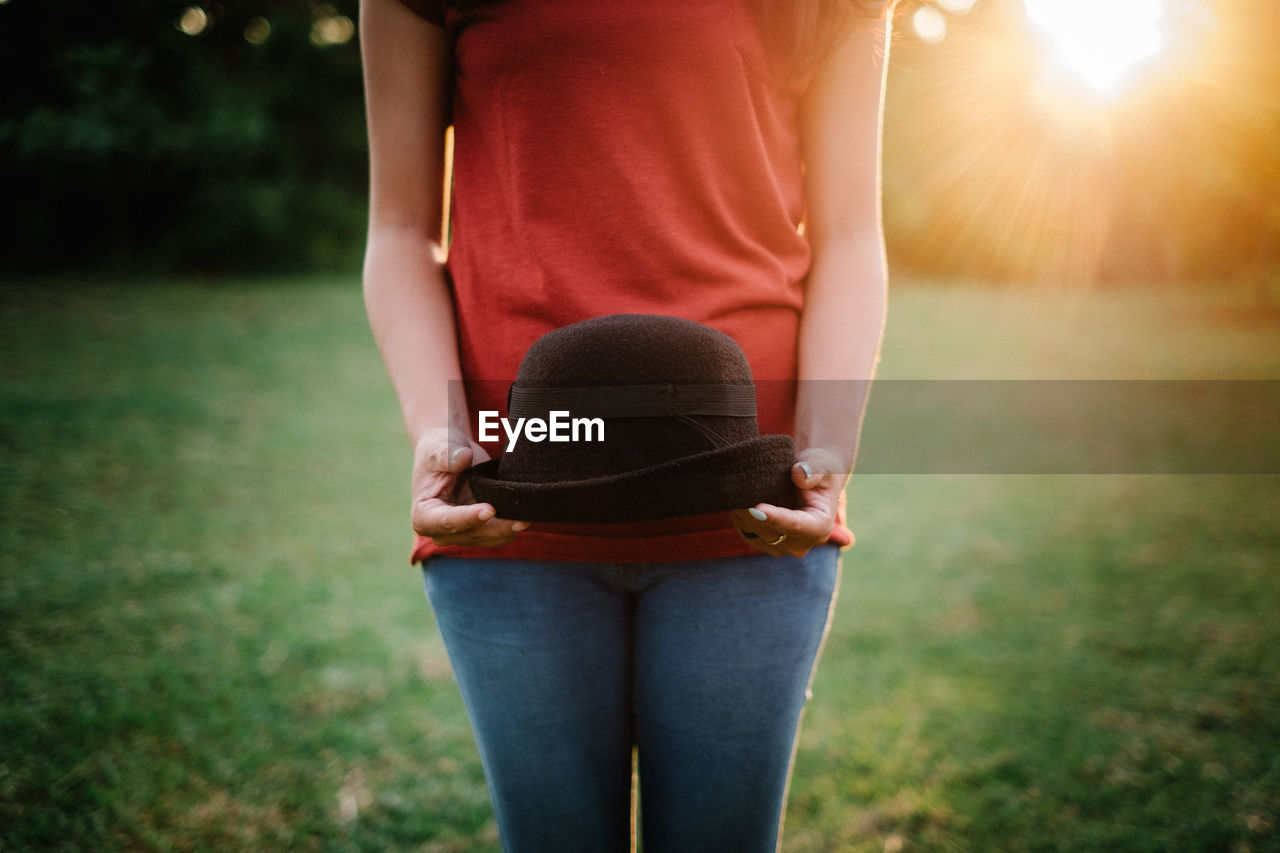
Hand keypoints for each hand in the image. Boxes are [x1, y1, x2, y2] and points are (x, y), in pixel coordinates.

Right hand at [411, 430, 528, 547]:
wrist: (451, 454)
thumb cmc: (440, 450)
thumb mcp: (438, 448)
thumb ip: (446, 454)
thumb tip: (461, 459)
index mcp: (423, 515)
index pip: (446, 522)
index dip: (468, 518)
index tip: (489, 509)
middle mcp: (441, 532)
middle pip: (471, 535)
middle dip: (495, 528)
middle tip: (520, 519)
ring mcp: (462, 534)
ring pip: (488, 538)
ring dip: (507, 530)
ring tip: (527, 518)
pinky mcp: (480, 531)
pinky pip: (498, 535)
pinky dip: (511, 527)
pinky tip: (526, 517)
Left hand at [730, 448, 849, 556]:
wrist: (809, 475)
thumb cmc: (819, 468)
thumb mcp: (822, 464)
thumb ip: (814, 470)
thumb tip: (800, 475)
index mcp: (820, 527)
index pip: (796, 526)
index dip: (777, 518)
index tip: (757, 508)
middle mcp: (801, 543)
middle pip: (772, 533)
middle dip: (752, 513)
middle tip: (738, 487)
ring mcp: (781, 546)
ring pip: (755, 533)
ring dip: (743, 512)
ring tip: (739, 486)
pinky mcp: (762, 542)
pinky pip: (745, 530)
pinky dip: (740, 514)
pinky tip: (739, 495)